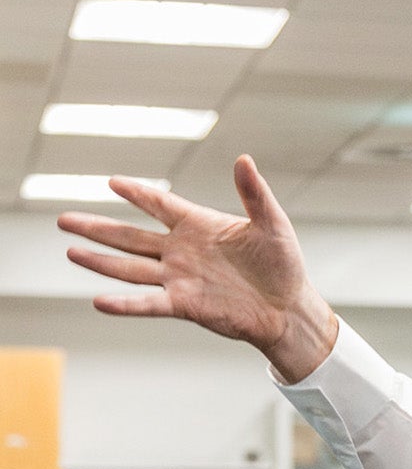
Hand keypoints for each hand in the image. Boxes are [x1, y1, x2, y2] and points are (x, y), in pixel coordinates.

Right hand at [58, 158, 338, 381]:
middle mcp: (182, 251)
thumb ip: (254, 194)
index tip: (112, 181)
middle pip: (130, 236)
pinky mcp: (185, 304)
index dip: (136, 193)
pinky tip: (99, 301)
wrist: (289, 308)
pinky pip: (148, 303)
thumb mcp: (272, 224)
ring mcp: (180, 278)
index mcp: (200, 226)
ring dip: (99, 261)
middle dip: (97, 227)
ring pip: (129, 268)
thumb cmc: (283, 265)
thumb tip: (244, 159)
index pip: (159, 205)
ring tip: (70, 251)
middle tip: (64, 219)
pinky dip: (125, 304)